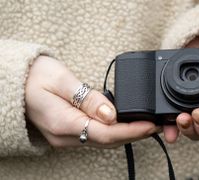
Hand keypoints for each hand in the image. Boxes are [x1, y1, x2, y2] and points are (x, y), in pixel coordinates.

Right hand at [26, 56, 159, 147]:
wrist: (15, 82)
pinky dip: (115, 133)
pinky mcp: (69, 133)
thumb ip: (87, 98)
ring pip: (104, 141)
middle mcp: (66, 136)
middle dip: (136, 134)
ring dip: (127, 135)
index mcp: (63, 122)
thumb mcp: (61, 80)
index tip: (152, 125)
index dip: (132, 131)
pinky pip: (97, 137)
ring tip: (148, 125)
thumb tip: (112, 114)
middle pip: (108, 140)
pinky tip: (126, 125)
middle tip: (158, 125)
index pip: (106, 133)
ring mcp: (67, 137)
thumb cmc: (35, 77)